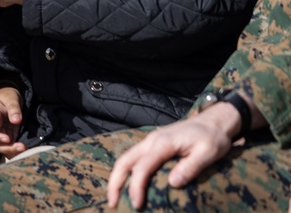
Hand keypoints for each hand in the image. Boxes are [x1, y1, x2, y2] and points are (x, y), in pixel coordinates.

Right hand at [0, 86, 25, 158]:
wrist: (7, 95)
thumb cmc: (6, 94)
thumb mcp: (10, 97)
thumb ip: (13, 108)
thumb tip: (16, 120)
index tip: (7, 138)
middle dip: (6, 148)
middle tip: (21, 147)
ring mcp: (0, 133)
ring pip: (2, 147)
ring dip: (12, 151)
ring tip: (24, 149)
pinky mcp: (8, 136)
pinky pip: (10, 146)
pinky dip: (16, 151)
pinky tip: (25, 152)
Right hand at [106, 102, 243, 208]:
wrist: (213, 121)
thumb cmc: (212, 137)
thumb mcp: (208, 153)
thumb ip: (190, 167)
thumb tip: (172, 184)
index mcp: (162, 143)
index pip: (142, 166)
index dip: (136, 186)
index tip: (137, 204)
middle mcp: (151, 141)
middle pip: (124, 161)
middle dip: (115, 182)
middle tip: (112, 203)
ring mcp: (150, 142)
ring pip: (126, 159)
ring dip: (117, 178)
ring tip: (115, 197)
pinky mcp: (153, 145)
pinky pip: (134, 159)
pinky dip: (126, 172)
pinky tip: (128, 184)